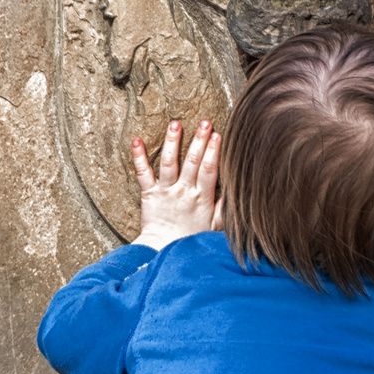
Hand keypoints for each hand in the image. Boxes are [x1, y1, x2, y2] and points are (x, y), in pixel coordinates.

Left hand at [130, 119, 222, 250]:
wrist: (163, 251)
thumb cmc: (191, 239)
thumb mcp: (215, 227)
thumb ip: (226, 209)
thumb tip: (237, 192)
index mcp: (202, 198)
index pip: (210, 170)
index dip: (214, 152)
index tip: (218, 135)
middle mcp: (184, 192)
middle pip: (193, 162)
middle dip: (199, 140)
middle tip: (205, 121)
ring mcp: (166, 191)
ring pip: (170, 163)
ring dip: (173, 142)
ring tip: (176, 124)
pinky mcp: (149, 194)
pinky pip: (143, 174)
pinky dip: (139, 157)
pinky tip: (136, 141)